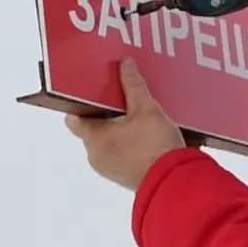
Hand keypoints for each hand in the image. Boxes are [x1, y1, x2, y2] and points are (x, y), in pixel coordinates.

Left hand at [64, 57, 184, 191]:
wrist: (174, 182)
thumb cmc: (154, 146)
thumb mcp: (146, 109)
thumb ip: (133, 85)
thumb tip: (124, 64)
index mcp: (93, 137)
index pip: (73, 116)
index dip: (81, 101)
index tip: (95, 89)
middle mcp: (96, 155)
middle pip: (95, 127)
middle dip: (109, 112)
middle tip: (124, 96)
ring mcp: (111, 168)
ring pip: (111, 140)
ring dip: (123, 128)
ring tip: (142, 113)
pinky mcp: (126, 176)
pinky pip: (124, 153)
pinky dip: (133, 142)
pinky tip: (151, 132)